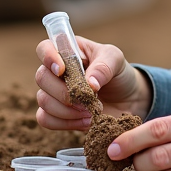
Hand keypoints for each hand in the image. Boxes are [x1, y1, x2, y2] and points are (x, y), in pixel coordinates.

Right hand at [34, 35, 151, 130]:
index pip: (44, 48)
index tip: (62, 70)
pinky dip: (66, 123)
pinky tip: (86, 120)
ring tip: (90, 111)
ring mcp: (54, 93)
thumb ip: (103, 67)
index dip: (48, 58)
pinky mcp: (57, 114)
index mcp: (67, 51)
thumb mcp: (116, 60)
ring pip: (43, 100)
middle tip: (88, 98)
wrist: (129, 99)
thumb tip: (90, 84)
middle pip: (41, 77)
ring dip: (67, 110)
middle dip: (65, 92)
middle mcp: (56, 71)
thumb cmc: (119, 73)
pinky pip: (46, 119)